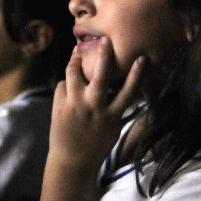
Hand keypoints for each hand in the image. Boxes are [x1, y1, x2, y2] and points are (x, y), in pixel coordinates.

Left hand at [49, 37, 145, 167]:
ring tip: (76, 56)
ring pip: (73, 74)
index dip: (136, 74)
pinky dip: (66, 85)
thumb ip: (115, 107)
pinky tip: (68, 89)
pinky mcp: (59, 106)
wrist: (72, 160)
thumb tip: (115, 86)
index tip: (141, 58)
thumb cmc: (97, 144)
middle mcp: (94, 107)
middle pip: (100, 75)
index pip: (128, 91)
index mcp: (111, 114)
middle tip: (104, 40)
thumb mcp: (113, 128)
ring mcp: (75, 105)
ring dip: (75, 62)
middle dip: (103, 55)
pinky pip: (62, 85)